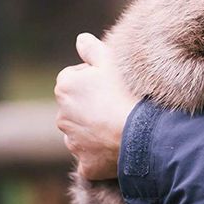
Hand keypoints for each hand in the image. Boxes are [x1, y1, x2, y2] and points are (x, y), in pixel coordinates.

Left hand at [55, 33, 136, 179]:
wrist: (142, 133)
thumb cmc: (127, 91)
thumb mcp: (111, 61)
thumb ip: (92, 49)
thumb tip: (80, 39)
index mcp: (65, 87)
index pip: (76, 78)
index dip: (96, 78)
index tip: (114, 83)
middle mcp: (62, 115)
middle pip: (78, 106)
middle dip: (93, 105)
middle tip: (120, 103)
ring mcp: (73, 143)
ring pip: (84, 132)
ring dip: (97, 129)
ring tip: (122, 125)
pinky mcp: (86, 164)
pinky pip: (93, 157)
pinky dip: (102, 154)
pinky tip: (120, 146)